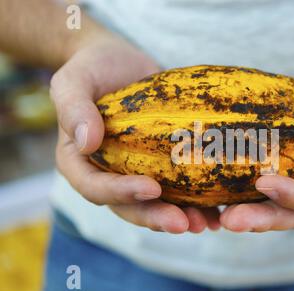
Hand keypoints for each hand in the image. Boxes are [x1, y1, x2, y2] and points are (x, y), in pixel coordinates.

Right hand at [51, 35, 219, 232]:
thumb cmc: (92, 69)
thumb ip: (74, 107)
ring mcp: (135, 172)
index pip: (95, 187)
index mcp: (80, 163)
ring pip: (155, 204)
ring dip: (180, 216)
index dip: (122, 193)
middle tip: (184, 224)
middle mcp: (107, 174)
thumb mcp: (73, 81)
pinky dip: (196, 203)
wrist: (120, 63)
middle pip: (129, 206)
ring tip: (205, 223)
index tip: (151, 189)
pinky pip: (176, 189)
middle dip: (156, 217)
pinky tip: (217, 212)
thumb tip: (87, 142)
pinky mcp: (159, 165)